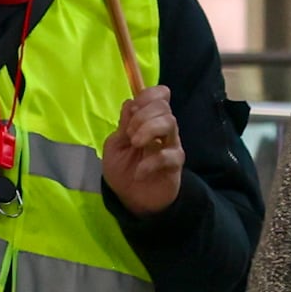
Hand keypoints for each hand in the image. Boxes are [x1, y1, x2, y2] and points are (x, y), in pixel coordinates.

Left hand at [104, 82, 183, 214]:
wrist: (131, 197)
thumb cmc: (123, 168)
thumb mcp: (115, 144)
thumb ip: (124, 124)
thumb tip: (131, 103)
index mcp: (148, 120)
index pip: (160, 95)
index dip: (148, 95)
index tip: (132, 109)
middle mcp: (163, 129)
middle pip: (163, 106)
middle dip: (142, 115)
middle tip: (129, 134)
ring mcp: (171, 145)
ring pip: (170, 123)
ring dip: (148, 130)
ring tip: (135, 144)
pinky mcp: (175, 164)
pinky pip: (168, 155)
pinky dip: (149, 162)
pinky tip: (139, 172)